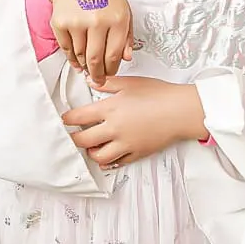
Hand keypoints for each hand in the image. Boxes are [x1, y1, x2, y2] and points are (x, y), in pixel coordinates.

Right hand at [47, 0, 131, 84]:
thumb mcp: (123, 11)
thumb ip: (127, 36)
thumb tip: (126, 58)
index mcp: (117, 18)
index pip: (114, 55)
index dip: (111, 70)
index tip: (109, 74)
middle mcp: (98, 20)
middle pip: (96, 60)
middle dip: (97, 75)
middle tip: (97, 79)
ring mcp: (77, 22)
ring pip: (80, 57)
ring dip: (84, 66)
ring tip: (88, 68)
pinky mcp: (61, 23)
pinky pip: (67, 49)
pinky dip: (72, 58)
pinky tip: (77, 60)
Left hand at [64, 76, 206, 168]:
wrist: (180, 111)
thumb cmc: (158, 94)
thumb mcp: (130, 83)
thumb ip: (108, 83)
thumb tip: (91, 81)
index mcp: (110, 109)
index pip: (80, 117)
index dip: (68, 119)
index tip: (65, 119)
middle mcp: (114, 128)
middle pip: (84, 140)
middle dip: (74, 139)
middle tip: (73, 136)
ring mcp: (125, 143)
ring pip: (99, 157)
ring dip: (91, 153)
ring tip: (91, 147)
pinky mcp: (136, 153)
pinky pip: (117, 162)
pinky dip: (109, 161)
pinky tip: (108, 156)